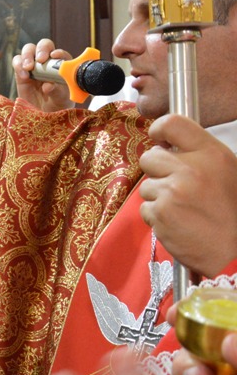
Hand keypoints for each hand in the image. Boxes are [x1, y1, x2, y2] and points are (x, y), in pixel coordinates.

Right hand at [11, 38, 74, 111]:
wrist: (44, 115)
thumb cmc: (58, 105)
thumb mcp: (61, 100)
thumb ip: (56, 91)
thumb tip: (48, 86)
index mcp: (62, 66)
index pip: (60, 53)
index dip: (58, 53)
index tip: (55, 56)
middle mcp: (48, 62)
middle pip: (44, 45)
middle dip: (42, 49)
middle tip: (40, 59)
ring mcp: (34, 66)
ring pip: (29, 49)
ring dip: (28, 55)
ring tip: (29, 67)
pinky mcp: (21, 72)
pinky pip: (17, 61)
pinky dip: (18, 65)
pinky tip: (24, 76)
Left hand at [139, 114, 236, 276]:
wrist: (235, 251)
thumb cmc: (233, 211)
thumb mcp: (226, 170)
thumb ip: (198, 154)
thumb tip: (166, 144)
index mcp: (211, 154)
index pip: (173, 123)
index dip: (160, 129)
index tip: (159, 137)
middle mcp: (190, 169)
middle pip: (150, 157)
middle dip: (158, 170)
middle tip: (177, 185)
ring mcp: (172, 191)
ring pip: (147, 185)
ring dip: (159, 196)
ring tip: (184, 208)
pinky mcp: (160, 213)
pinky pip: (145, 208)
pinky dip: (157, 216)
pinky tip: (178, 221)